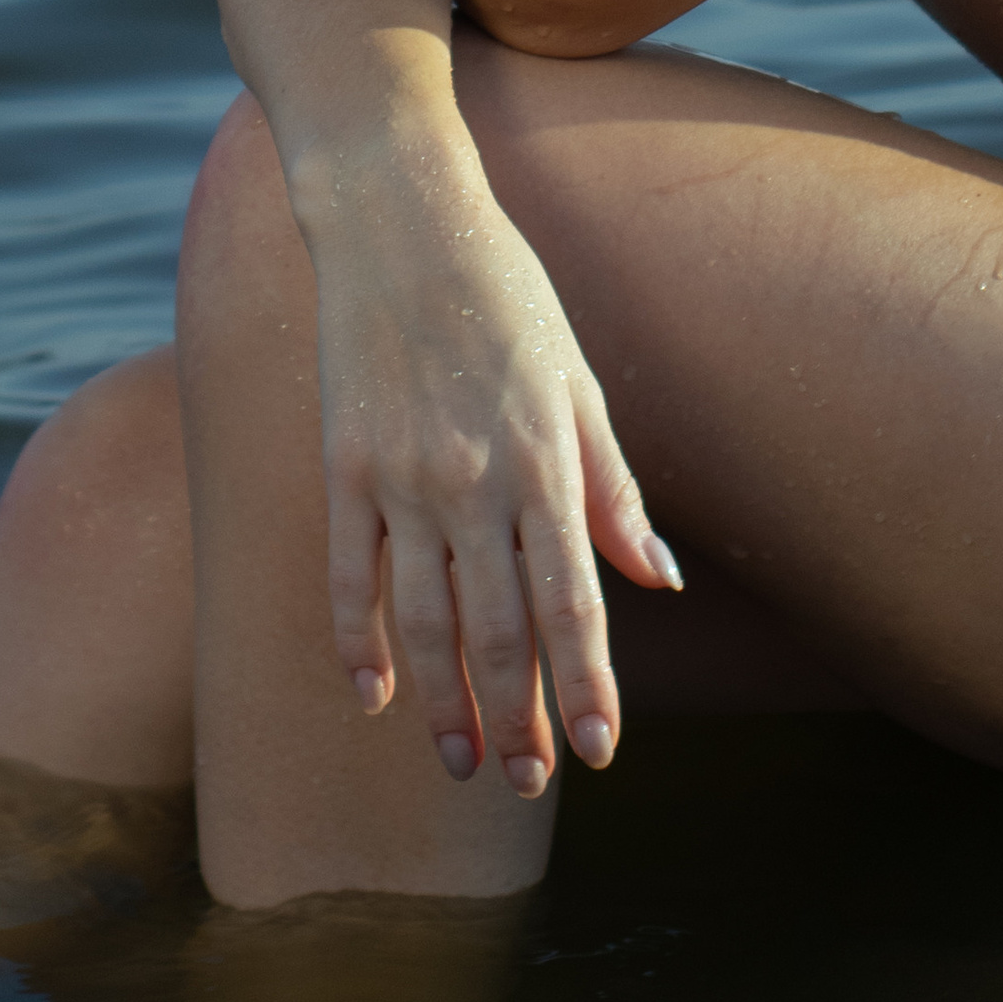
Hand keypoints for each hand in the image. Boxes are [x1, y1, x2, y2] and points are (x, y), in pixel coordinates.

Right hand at [309, 179, 681, 798]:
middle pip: (497, 628)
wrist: (401, 217)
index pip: (572, 599)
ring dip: (443, 702)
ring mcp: (401, 475)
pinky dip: (357, 641)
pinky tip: (371, 695)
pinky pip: (348, 574)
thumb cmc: (507, 293)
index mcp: (544, 458)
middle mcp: (474, 478)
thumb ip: (612, 487)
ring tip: (462, 762)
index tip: (599, 752)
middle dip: (517, 716)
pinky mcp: (342, 464)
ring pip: (423, 620)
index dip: (587, 682)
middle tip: (525, 784)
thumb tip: (659, 580)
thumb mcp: (577, 380)